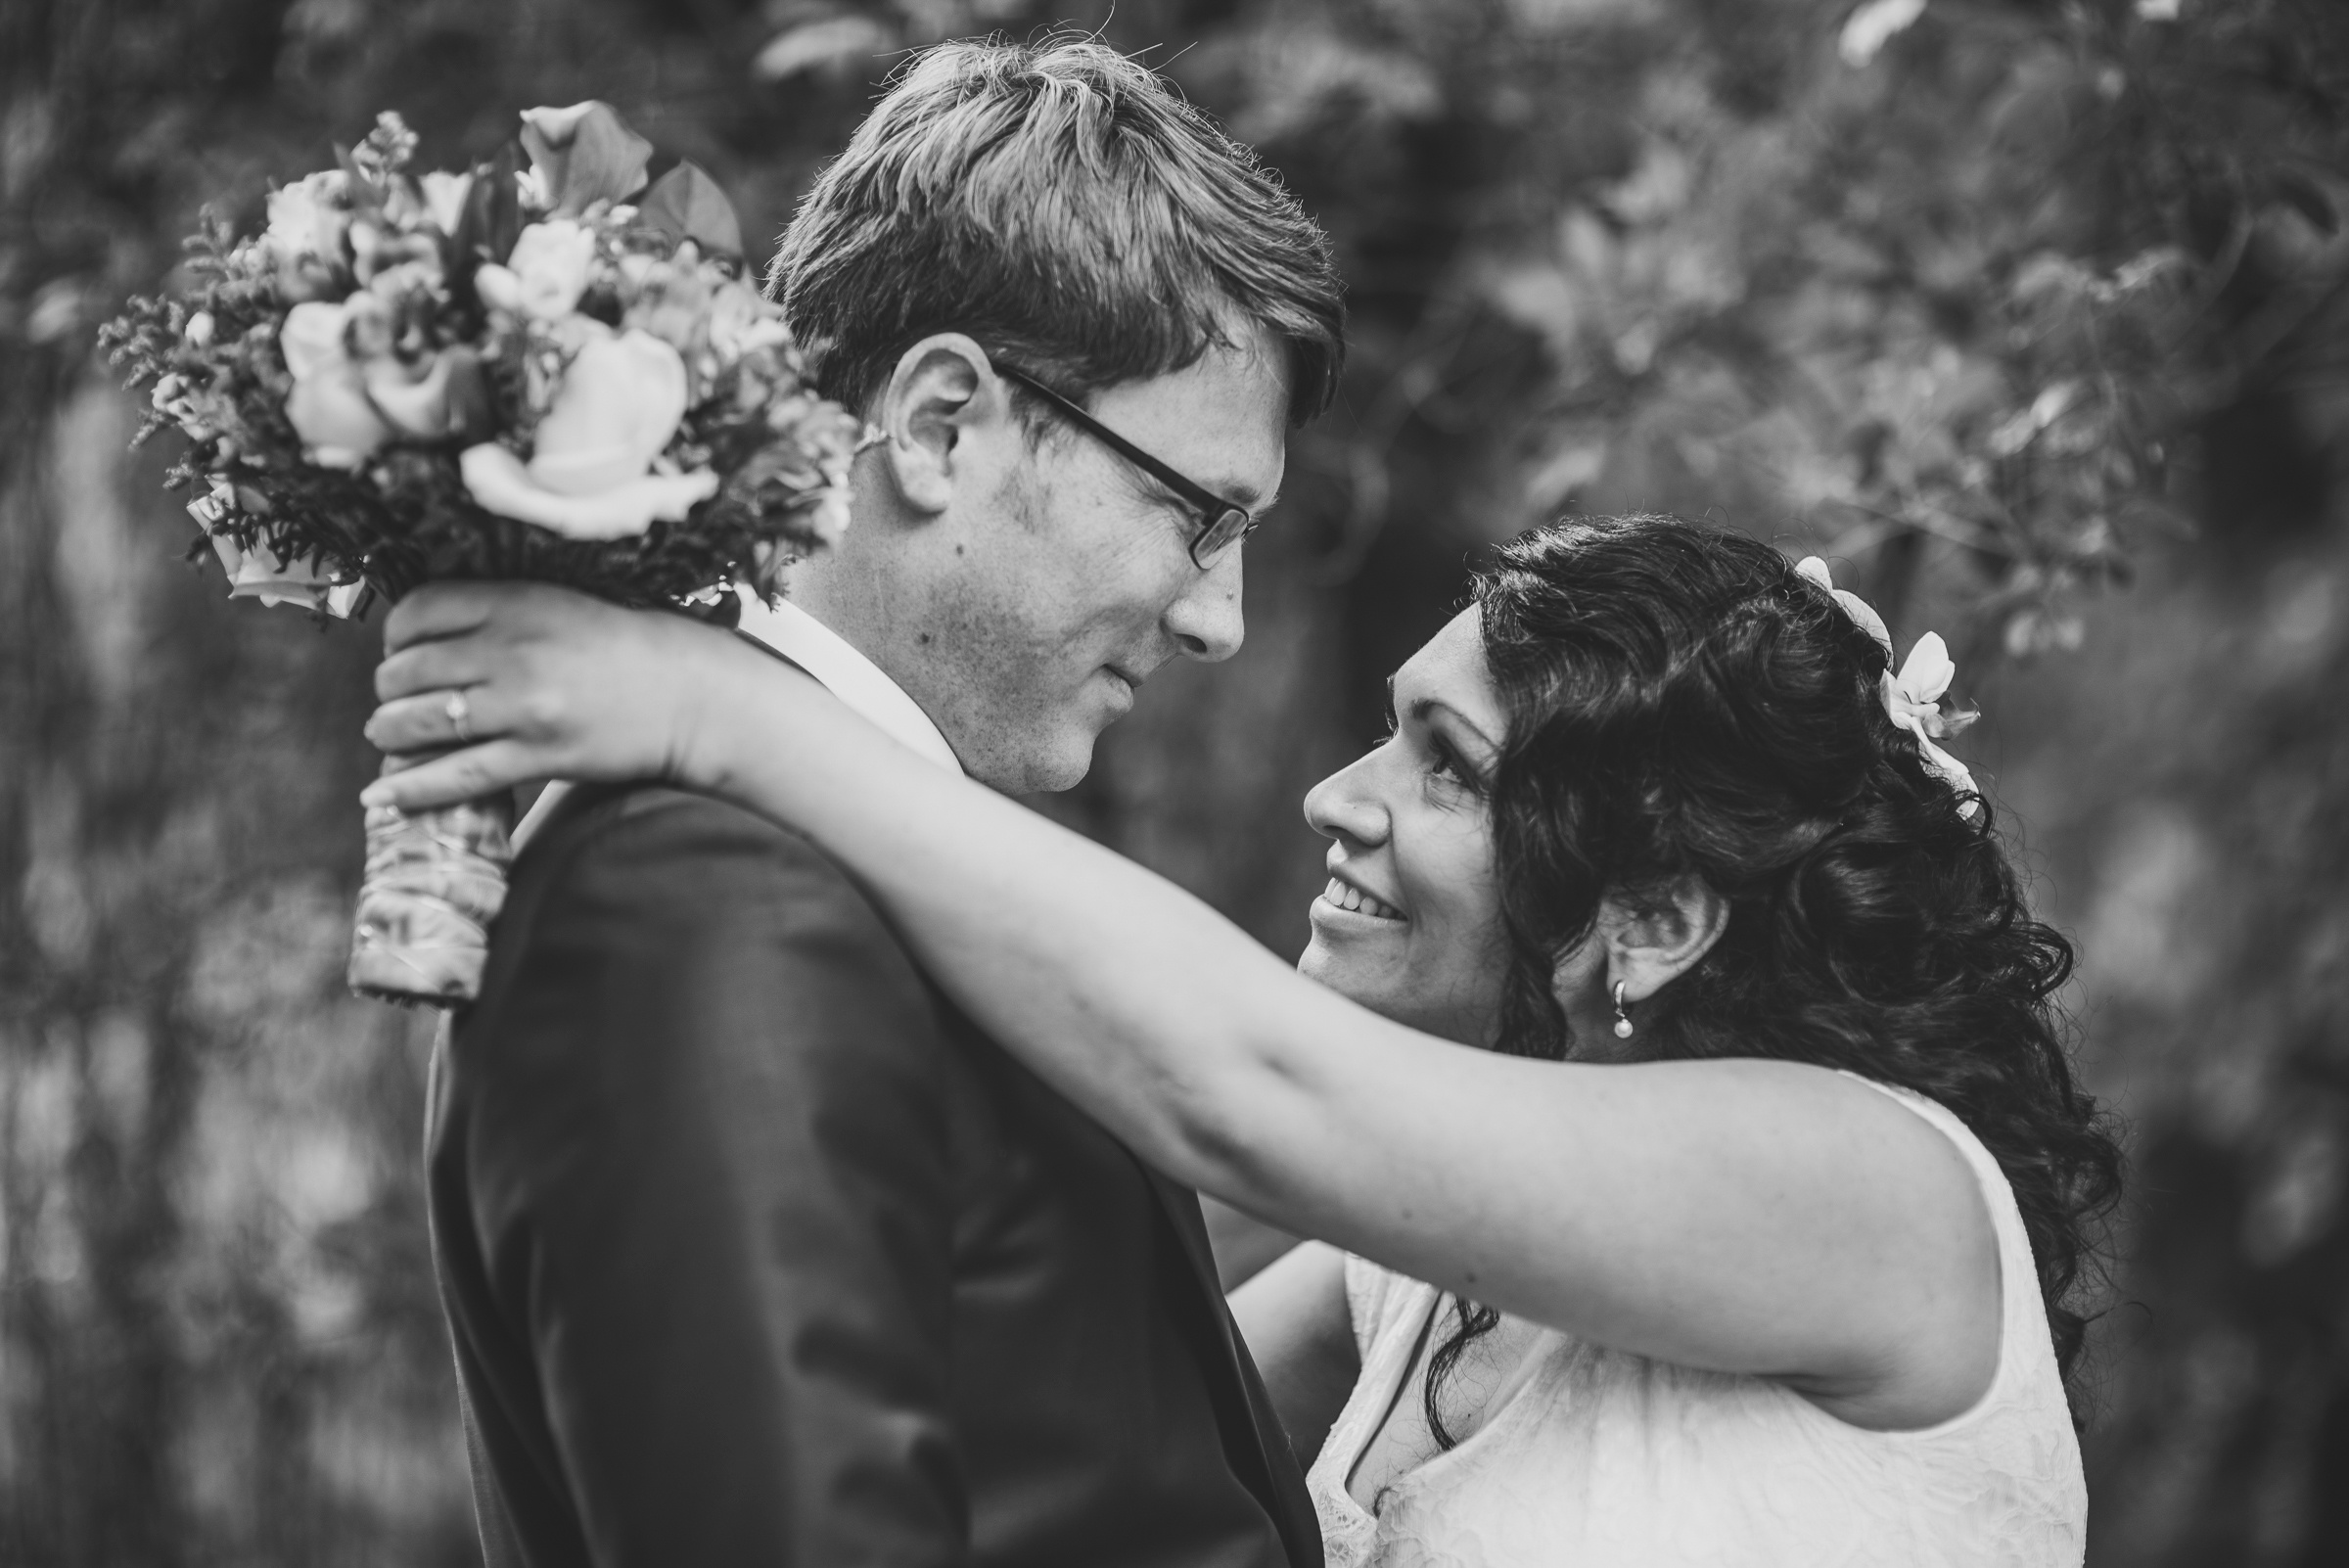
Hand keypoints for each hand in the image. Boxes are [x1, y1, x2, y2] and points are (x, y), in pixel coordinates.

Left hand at [361, 582, 753, 812]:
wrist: (689, 696)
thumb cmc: (625, 649)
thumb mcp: (559, 605)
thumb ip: (498, 611)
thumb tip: (423, 634)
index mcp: (517, 603)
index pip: (418, 612)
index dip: (395, 636)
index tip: (400, 652)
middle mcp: (513, 651)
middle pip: (408, 671)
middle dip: (389, 691)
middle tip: (396, 701)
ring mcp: (525, 707)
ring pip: (419, 723)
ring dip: (389, 735)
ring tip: (389, 739)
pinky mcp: (540, 756)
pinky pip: (456, 775)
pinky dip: (409, 790)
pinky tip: (378, 798)